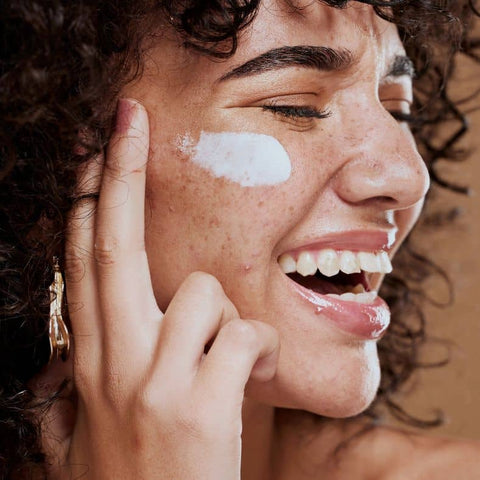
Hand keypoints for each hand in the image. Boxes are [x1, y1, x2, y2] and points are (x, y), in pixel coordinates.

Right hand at [60, 99, 279, 478]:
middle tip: (126, 119)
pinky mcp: (201, 402)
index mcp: (91, 360)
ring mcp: (155, 380)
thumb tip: (60, 372)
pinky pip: (244, 335)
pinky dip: (259, 347)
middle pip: (115, 246)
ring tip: (223, 355)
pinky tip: (252, 376)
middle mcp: (114, 361)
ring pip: (203, 292)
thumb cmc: (133, 478)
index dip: (90, 202)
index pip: (83, 261)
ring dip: (224, 313)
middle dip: (121, 174)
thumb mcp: (85, 432)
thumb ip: (76, 393)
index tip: (96, 153)